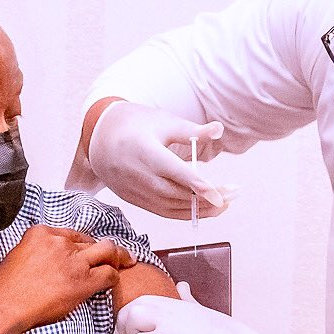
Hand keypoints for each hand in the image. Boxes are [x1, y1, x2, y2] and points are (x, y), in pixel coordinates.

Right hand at [0, 225, 135, 331]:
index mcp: (42, 232)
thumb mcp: (18, 254)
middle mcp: (60, 242)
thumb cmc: (5, 289)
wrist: (4, 308)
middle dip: (105, 248)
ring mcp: (73, 261)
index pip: (73, 234)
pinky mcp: (82, 281)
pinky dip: (114, 277)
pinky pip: (108, 275)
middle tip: (116, 255)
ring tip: (127, 262)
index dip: (84, 244)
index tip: (89, 251)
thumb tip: (53, 258)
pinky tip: (113, 281)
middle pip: (92, 241)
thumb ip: (40, 250)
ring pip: (107, 251)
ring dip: (119, 257)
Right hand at [86, 102, 236, 218]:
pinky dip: (184, 213)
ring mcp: (133, 190)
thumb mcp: (163, 121)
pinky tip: (203, 208)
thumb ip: (192, 130)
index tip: (220, 195)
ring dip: (199, 209)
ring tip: (225, 204)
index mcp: (144, 150)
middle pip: (175, 193)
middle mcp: (137, 174)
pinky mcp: (133, 200)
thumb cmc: (136, 124)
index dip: (198, 185)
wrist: (99, 137)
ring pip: (169, 207)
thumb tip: (220, 129)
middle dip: (207, 198)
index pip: (174, 171)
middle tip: (234, 195)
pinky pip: (162, 211)